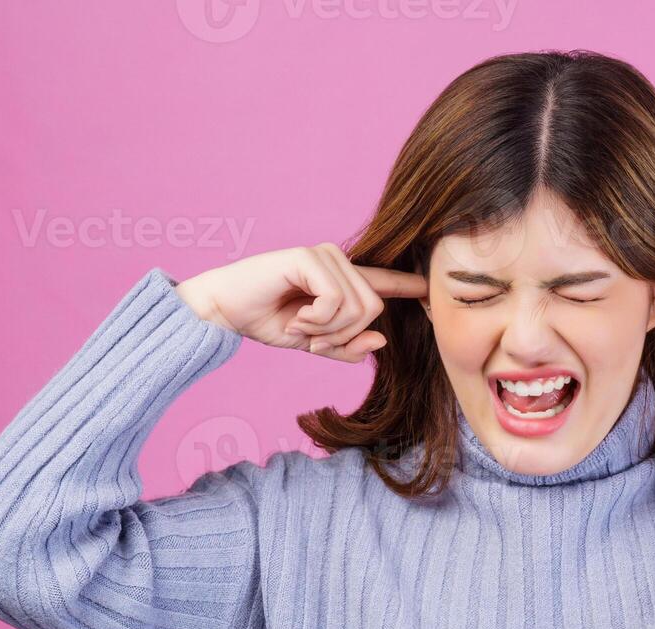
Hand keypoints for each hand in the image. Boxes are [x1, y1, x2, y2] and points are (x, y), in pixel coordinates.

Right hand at [174, 244, 427, 361]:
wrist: (225, 310)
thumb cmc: (267, 322)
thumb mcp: (314, 344)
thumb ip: (347, 347)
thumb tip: (381, 341)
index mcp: (342, 281)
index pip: (383, 282)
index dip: (407, 285)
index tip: (429, 287)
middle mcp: (338, 262)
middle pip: (373, 310)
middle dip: (343, 336)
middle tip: (312, 337)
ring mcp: (325, 256)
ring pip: (358, 308)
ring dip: (327, 330)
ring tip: (300, 325)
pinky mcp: (309, 257)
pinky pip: (336, 302)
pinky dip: (316, 320)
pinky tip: (295, 316)